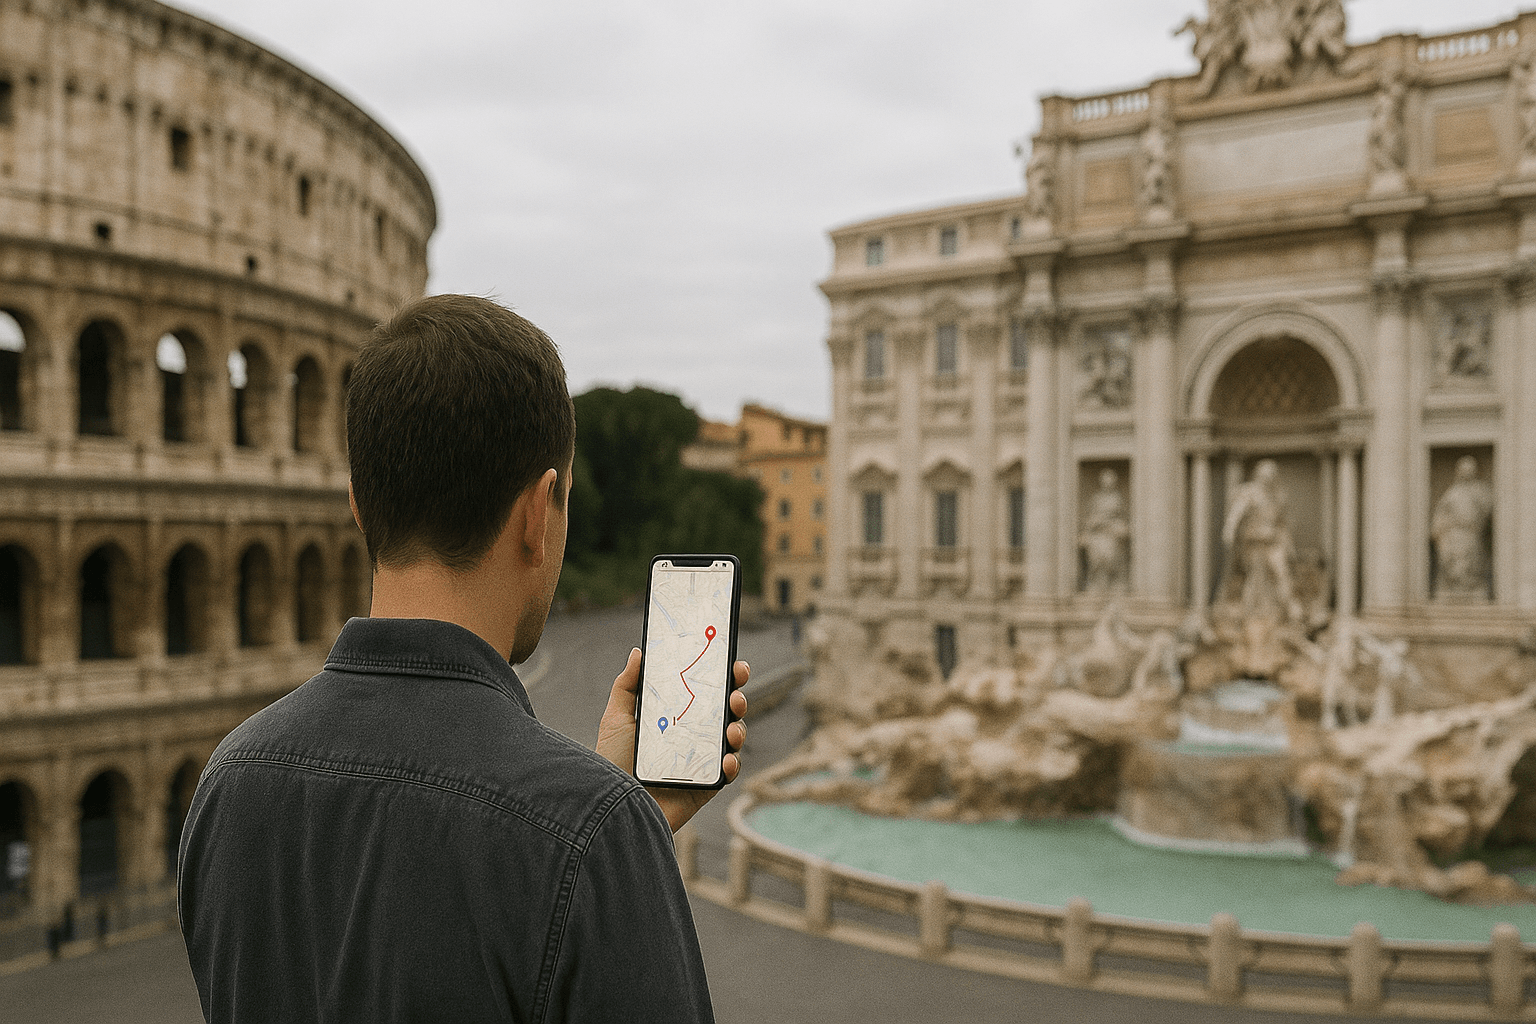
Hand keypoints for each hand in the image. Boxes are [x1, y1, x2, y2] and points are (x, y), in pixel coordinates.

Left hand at [596, 647, 747, 831]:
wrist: (609, 809)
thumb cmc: (610, 764)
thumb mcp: (616, 720)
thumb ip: (627, 686)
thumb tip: (638, 652)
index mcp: (676, 718)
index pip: (704, 693)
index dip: (721, 677)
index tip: (731, 661)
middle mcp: (692, 737)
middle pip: (724, 712)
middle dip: (737, 696)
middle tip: (735, 691)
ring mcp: (701, 762)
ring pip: (732, 739)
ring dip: (739, 728)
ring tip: (731, 727)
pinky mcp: (705, 787)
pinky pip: (727, 774)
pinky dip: (732, 764)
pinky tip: (726, 759)